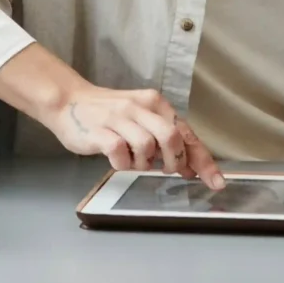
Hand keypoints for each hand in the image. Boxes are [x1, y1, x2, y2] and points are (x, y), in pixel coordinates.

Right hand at [53, 82, 226, 186]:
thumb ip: (164, 137)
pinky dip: (122, 164)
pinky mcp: (100, 132)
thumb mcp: (140, 117)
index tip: (215, 182)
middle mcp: (139, 108)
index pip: (186, 132)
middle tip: (166, 171)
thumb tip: (189, 165)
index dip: (203, 160)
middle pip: (172, 136)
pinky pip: (120, 154)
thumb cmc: (107, 113)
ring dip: (144, 163)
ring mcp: (118, 119)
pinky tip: (117, 160)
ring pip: (147, 147)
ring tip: (133, 161)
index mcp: (154, 103)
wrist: (68, 101)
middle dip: (175, 161)